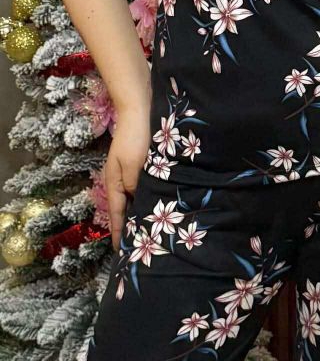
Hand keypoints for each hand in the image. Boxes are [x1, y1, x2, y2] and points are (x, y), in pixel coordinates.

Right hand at [105, 103, 149, 248]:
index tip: (121, 251)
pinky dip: (152, 197)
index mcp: (115, 181)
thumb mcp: (134, 164)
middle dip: (132, 225)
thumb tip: (138, 203)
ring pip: (138, 198)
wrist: (141, 109)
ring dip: (144, 212)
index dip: (119, 232)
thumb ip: (136, 185)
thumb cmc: (137, 137)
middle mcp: (123, 179)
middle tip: (141, 246)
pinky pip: (147, 187)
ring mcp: (133, 172)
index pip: (117, 213)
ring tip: (153, 231)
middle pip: (126, 208)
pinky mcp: (144, 165)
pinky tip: (162, 204)